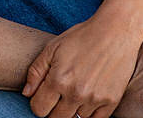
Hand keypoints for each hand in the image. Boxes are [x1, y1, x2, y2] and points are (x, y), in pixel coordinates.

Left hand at [23, 13, 142, 117]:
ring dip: (72, 108)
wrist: (115, 32)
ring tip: (76, 89)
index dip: (38, 103)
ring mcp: (95, 99)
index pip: (39, 109)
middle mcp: (76, 93)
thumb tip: (27, 94)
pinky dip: (89, 113)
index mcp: (58, 79)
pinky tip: (88, 98)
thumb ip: (35, 72)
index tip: (43, 94)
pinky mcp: (111, 101)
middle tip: (58, 94)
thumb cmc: (82, 37)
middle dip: (53, 108)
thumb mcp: (52, 48)